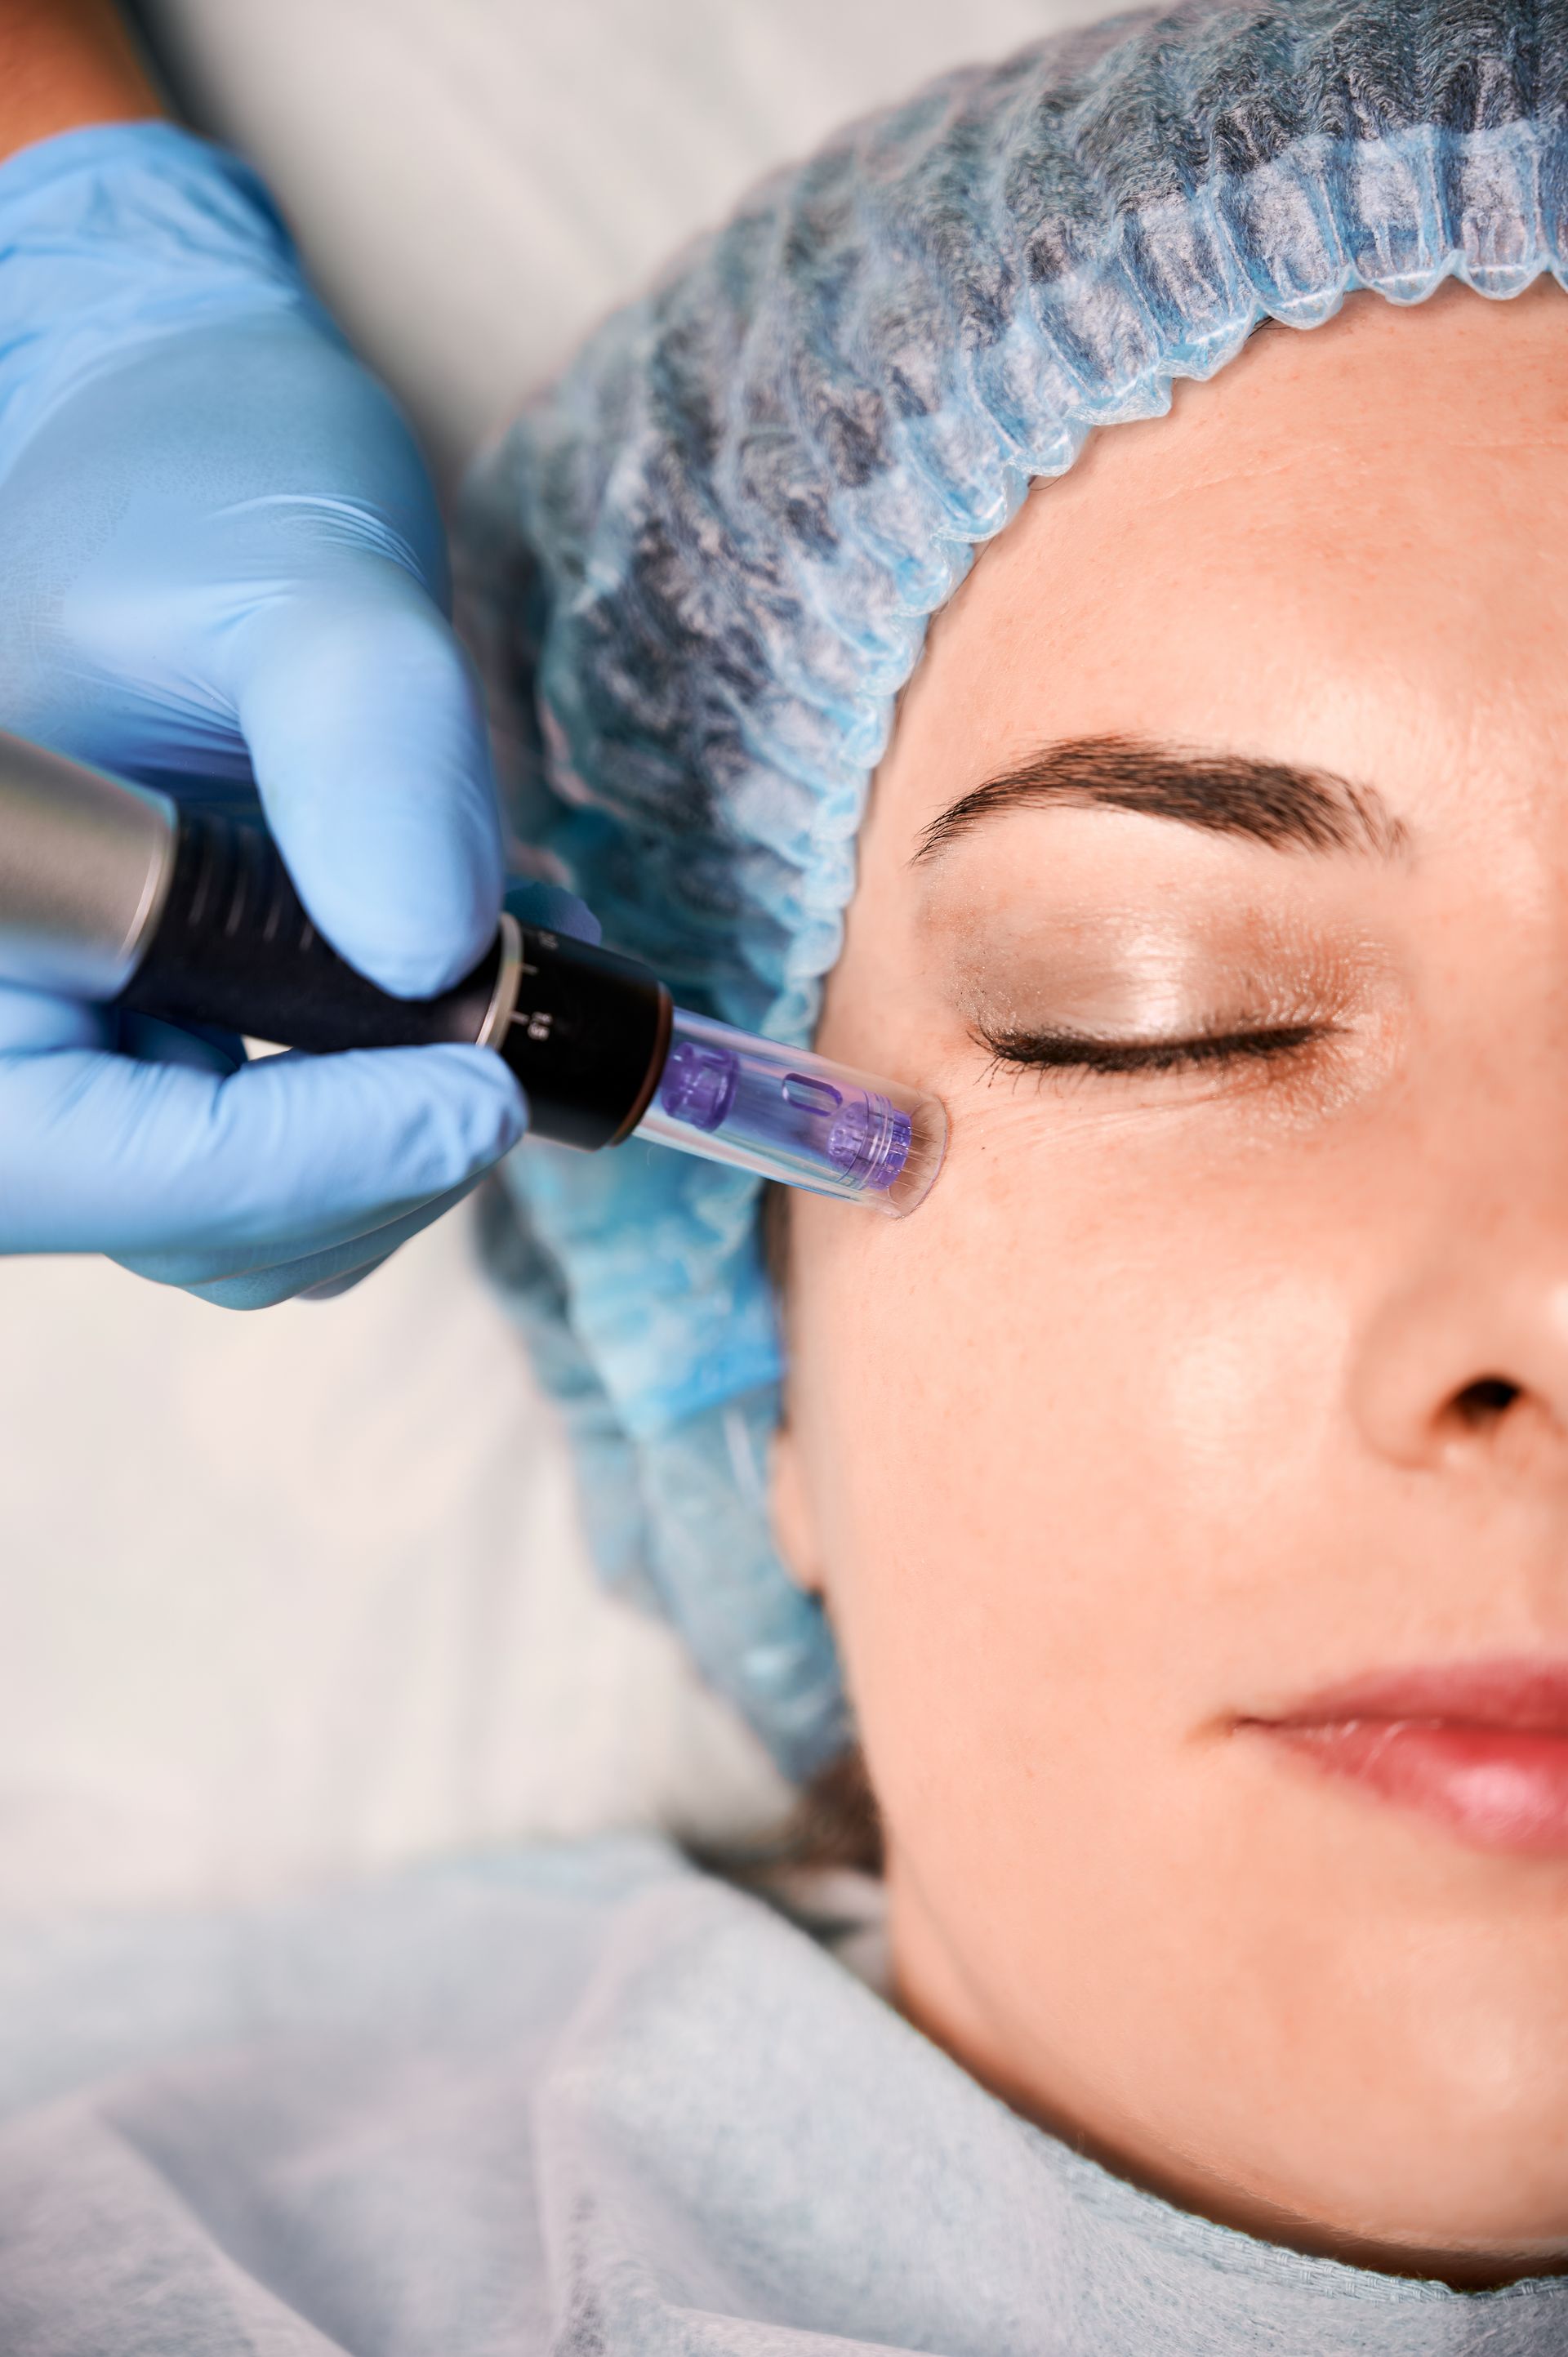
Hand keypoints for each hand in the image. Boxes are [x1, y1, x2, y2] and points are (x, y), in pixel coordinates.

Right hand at [0, 124, 528, 1305]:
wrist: (188, 459)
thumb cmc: (203, 474)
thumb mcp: (296, 573)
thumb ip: (362, 741)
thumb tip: (434, 946)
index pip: (63, 1146)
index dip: (272, 1166)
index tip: (471, 1101)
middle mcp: (7, 996)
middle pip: (155, 1214)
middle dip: (356, 1171)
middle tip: (503, 1054)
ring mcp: (76, 1032)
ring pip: (225, 1221)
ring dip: (382, 1158)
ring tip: (471, 1003)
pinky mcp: (151, 1044)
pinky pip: (265, 1167)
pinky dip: (380, 1128)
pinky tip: (437, 1011)